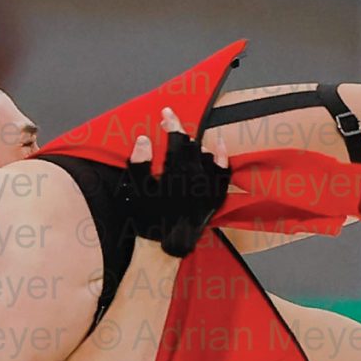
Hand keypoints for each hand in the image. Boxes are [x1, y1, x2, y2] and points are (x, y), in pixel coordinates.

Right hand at [125, 106, 229, 256]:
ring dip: (195, 145)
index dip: (172, 123)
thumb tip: (143, 140)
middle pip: (191, 145)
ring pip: (206, 156)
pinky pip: (223, 173)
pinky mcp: (214, 198)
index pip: (176, 139)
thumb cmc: (149, 219)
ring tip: (184, 140)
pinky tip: (219, 147)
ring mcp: (208, 188)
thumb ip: (140, 163)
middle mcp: (196, 178)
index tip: (166, 112)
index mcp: (176, 173)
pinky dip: (222, 158)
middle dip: (180, 131)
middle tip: (170, 124)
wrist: (166, 247)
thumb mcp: (137, 190)